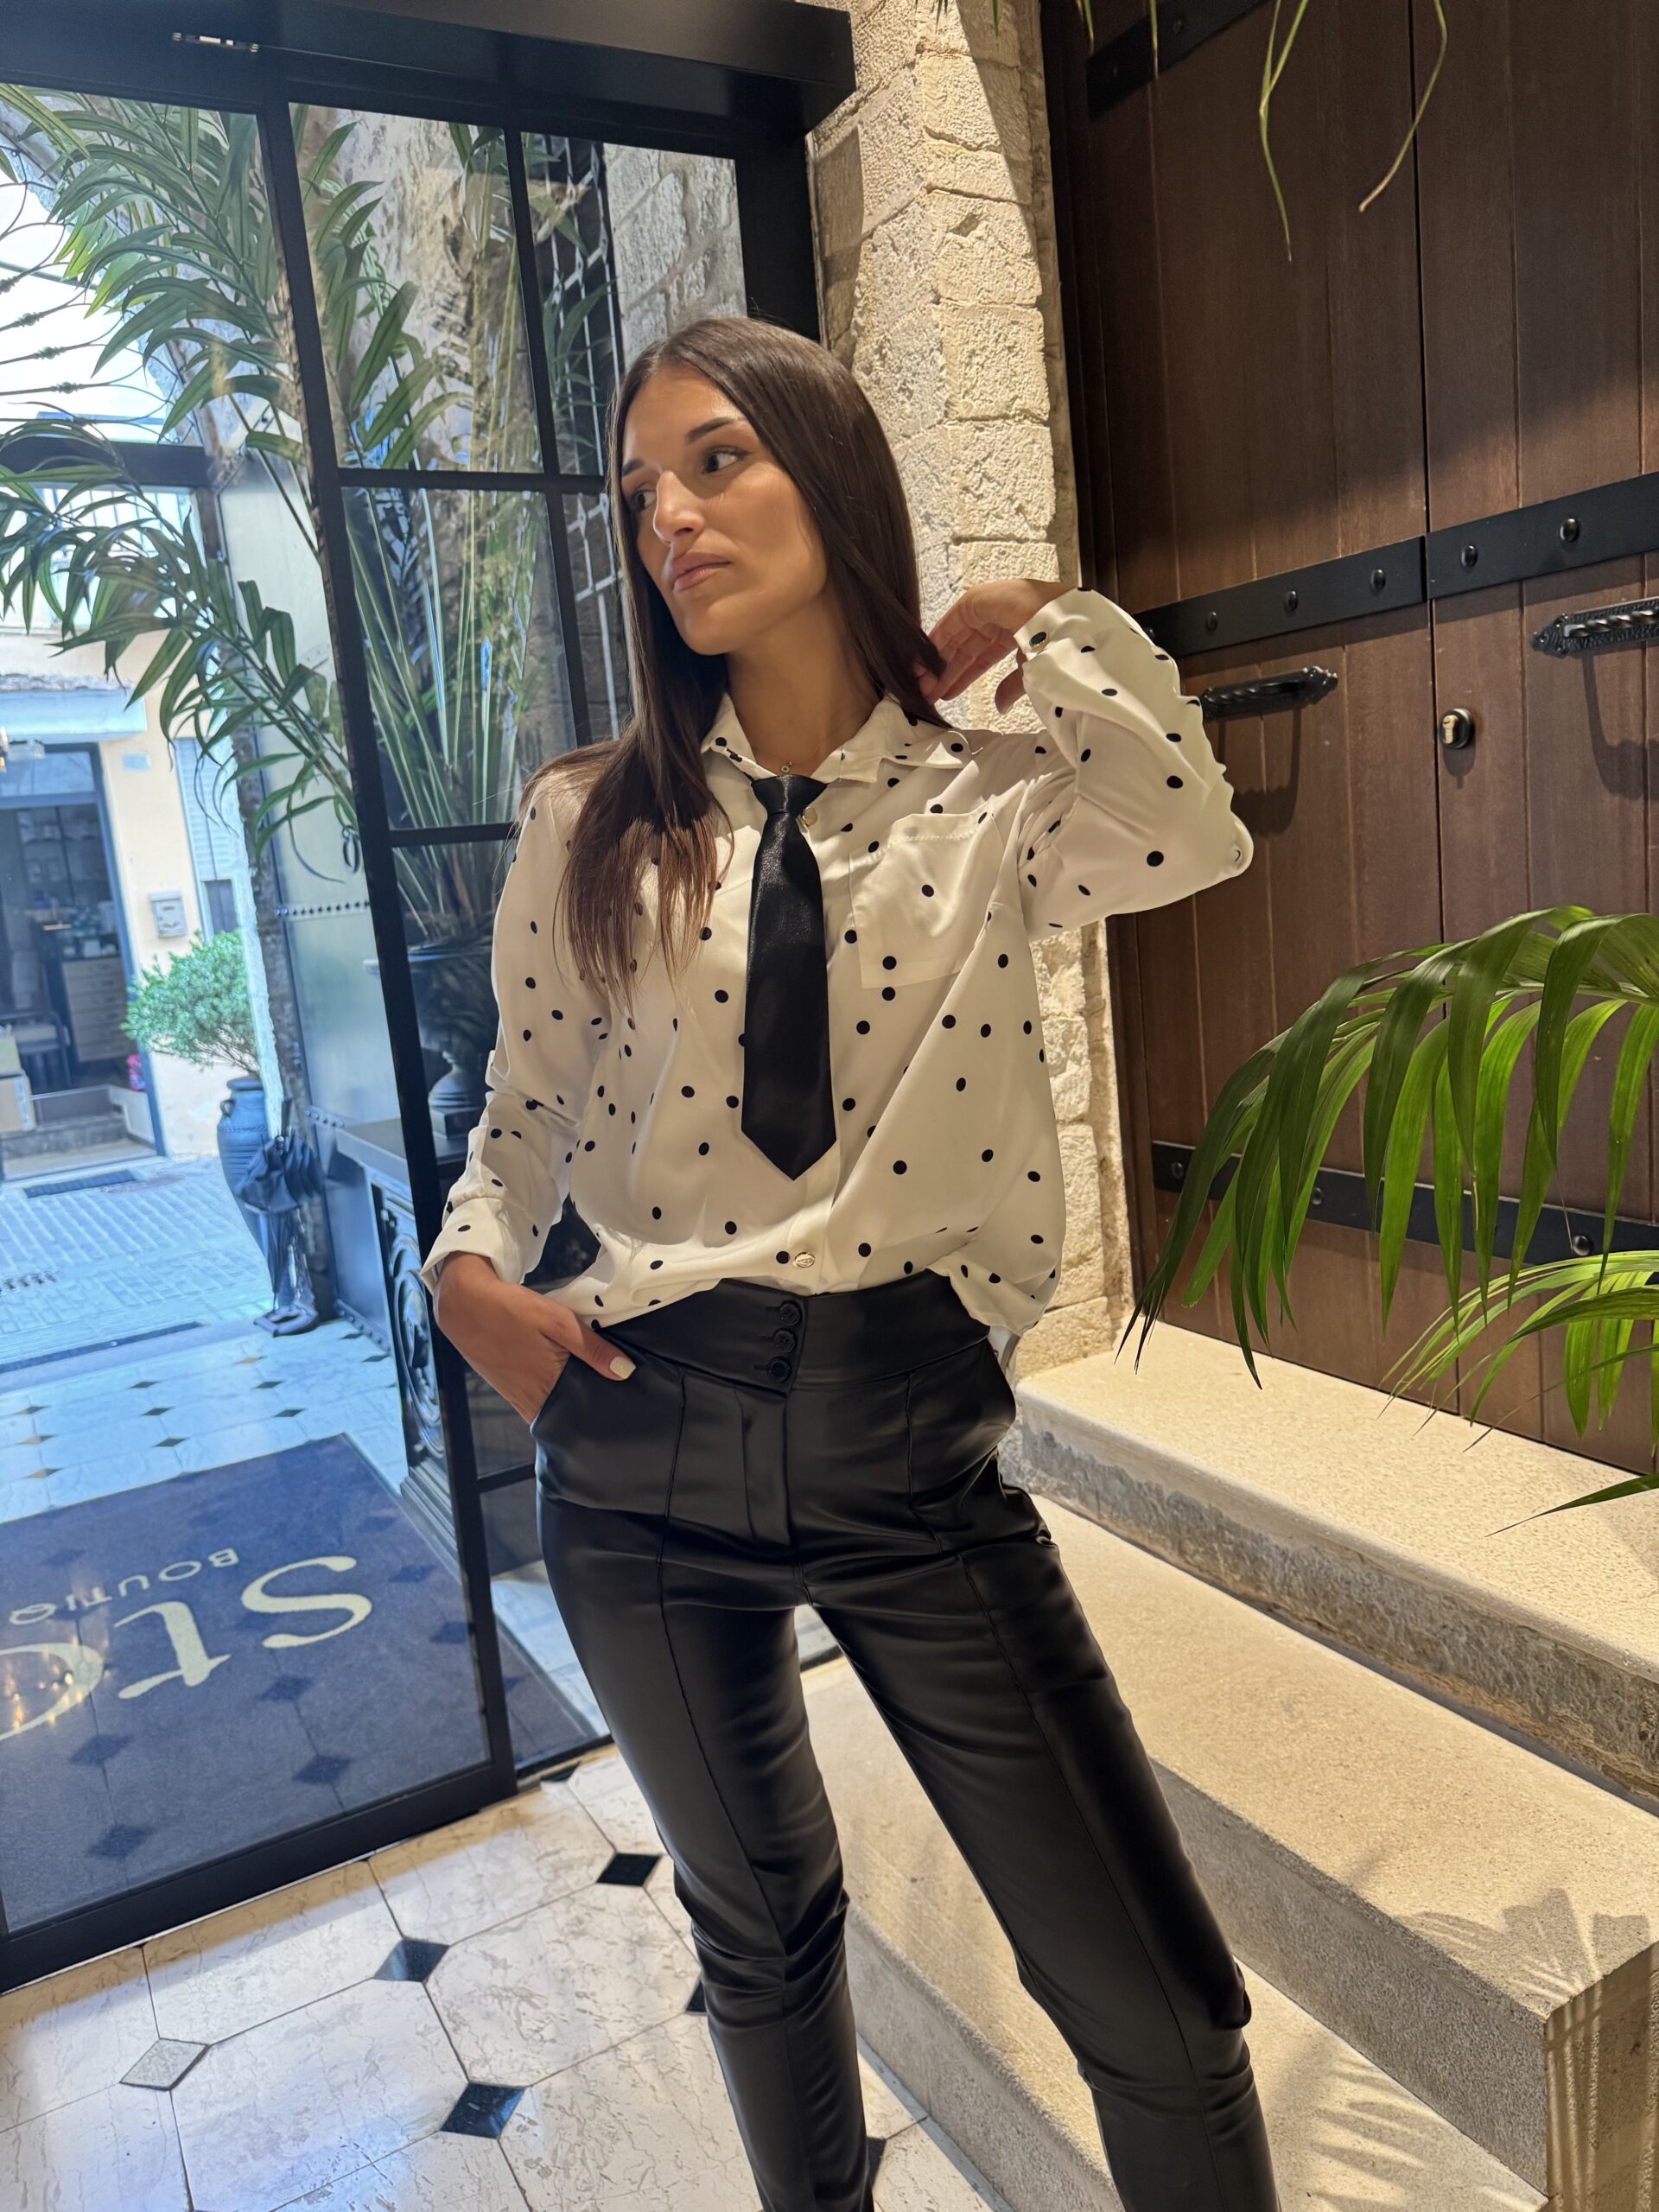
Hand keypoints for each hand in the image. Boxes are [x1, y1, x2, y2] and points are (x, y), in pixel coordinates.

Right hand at [431, 1253, 633, 1423]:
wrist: (464, 1305)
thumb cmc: (512, 1310)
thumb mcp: (557, 1321)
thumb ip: (591, 1348)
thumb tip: (625, 1372)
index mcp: (547, 1386)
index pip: (582, 1413)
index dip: (601, 1409)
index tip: (623, 1403)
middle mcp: (530, 1400)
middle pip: (567, 1414)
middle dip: (587, 1407)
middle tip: (613, 1396)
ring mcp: (516, 1397)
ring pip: (551, 1409)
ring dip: (568, 1401)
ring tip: (594, 1387)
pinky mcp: (507, 1389)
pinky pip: (535, 1401)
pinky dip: (551, 1396)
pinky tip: (564, 1380)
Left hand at [915, 578, 1065, 715]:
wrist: (1062, 624)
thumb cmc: (1058, 645)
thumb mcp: (1032, 672)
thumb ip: (1012, 686)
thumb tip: (1001, 705)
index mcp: (1018, 631)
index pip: (983, 656)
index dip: (964, 675)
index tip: (947, 692)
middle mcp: (1003, 617)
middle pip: (967, 648)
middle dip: (947, 671)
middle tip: (930, 693)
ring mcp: (991, 606)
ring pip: (958, 637)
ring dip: (940, 660)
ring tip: (924, 684)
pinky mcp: (978, 599)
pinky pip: (953, 621)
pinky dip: (939, 638)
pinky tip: (927, 659)